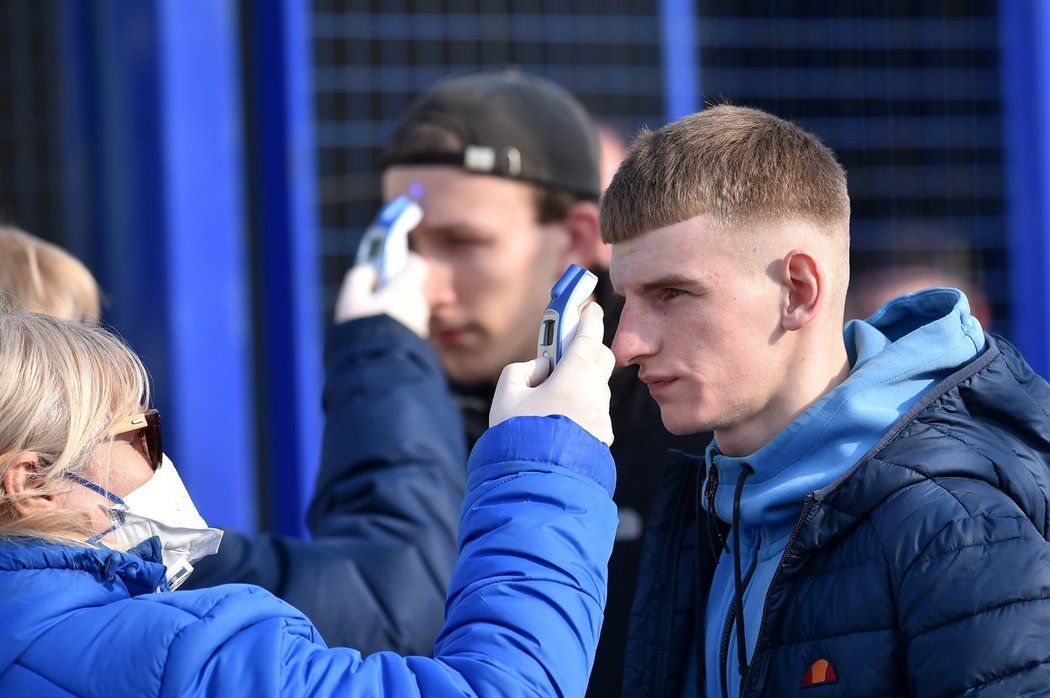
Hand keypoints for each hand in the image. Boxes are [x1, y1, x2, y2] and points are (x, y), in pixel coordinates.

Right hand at [334, 253, 428, 337]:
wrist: (377, 368)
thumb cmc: (363, 329)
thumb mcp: (351, 298)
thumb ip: (359, 277)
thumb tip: (371, 272)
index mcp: (406, 289)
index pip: (417, 266)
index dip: (404, 263)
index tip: (389, 267)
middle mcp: (418, 306)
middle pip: (410, 290)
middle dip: (393, 291)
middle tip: (370, 299)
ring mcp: (420, 327)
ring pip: (408, 311)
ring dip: (393, 313)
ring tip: (369, 324)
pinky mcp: (417, 345)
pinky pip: (406, 329)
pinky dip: (395, 330)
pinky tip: (376, 339)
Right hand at [490, 302, 614, 444]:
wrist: (536, 483)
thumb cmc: (520, 435)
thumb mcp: (507, 394)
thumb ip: (522, 371)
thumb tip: (541, 370)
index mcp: (576, 375)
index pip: (589, 335)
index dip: (588, 317)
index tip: (589, 305)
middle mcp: (596, 393)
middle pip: (601, 358)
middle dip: (588, 348)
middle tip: (565, 350)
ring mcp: (602, 417)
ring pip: (596, 388)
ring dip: (581, 382)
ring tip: (552, 395)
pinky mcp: (602, 438)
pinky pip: (594, 412)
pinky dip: (581, 407)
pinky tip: (560, 420)